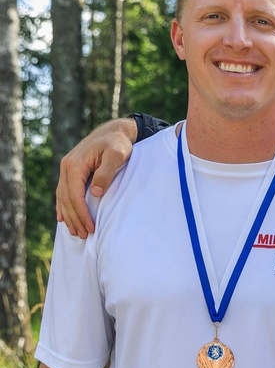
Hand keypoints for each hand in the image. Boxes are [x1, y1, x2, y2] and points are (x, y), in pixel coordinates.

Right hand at [56, 117, 137, 236]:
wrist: (115, 132)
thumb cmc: (118, 144)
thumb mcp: (116, 156)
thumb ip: (105, 174)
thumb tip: (95, 193)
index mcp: (74, 165)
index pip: (74, 195)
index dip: (82, 213)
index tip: (91, 228)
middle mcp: (67, 167)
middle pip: (66, 199)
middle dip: (75, 218)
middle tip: (84, 235)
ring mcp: (67, 169)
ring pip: (63, 197)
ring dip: (69, 215)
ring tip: (76, 232)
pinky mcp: (72, 171)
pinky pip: (64, 191)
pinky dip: (63, 206)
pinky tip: (63, 218)